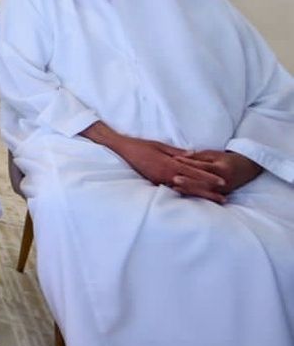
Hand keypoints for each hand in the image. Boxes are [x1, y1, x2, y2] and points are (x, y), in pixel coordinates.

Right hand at [106, 134, 227, 197]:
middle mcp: (166, 174)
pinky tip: (194, 198)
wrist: (123, 150)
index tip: (222, 182)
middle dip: (208, 192)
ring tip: (213, 200)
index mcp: (169, 163)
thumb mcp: (160, 145)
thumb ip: (177, 152)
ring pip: (184, 189)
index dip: (208, 177)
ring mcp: (160, 180)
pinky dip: (186, 194)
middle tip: (223, 198)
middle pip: (192, 184)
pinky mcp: (155, 183)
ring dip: (200, 195)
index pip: (193, 172)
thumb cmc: (141, 145)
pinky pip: (174, 190)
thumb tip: (193, 155)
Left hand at [176, 149, 261, 196]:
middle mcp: (223, 181)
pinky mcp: (220, 194)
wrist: (247, 169)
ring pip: (203, 190)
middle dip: (188, 181)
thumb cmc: (227, 159)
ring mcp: (222, 190)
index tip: (175, 159)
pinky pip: (205, 195)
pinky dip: (193, 193)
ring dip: (188, 189)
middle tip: (174, 178)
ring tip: (174, 187)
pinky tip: (181, 192)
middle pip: (203, 182)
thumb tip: (182, 156)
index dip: (189, 163)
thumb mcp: (214, 154)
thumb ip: (198, 156)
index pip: (203, 166)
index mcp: (221, 168)